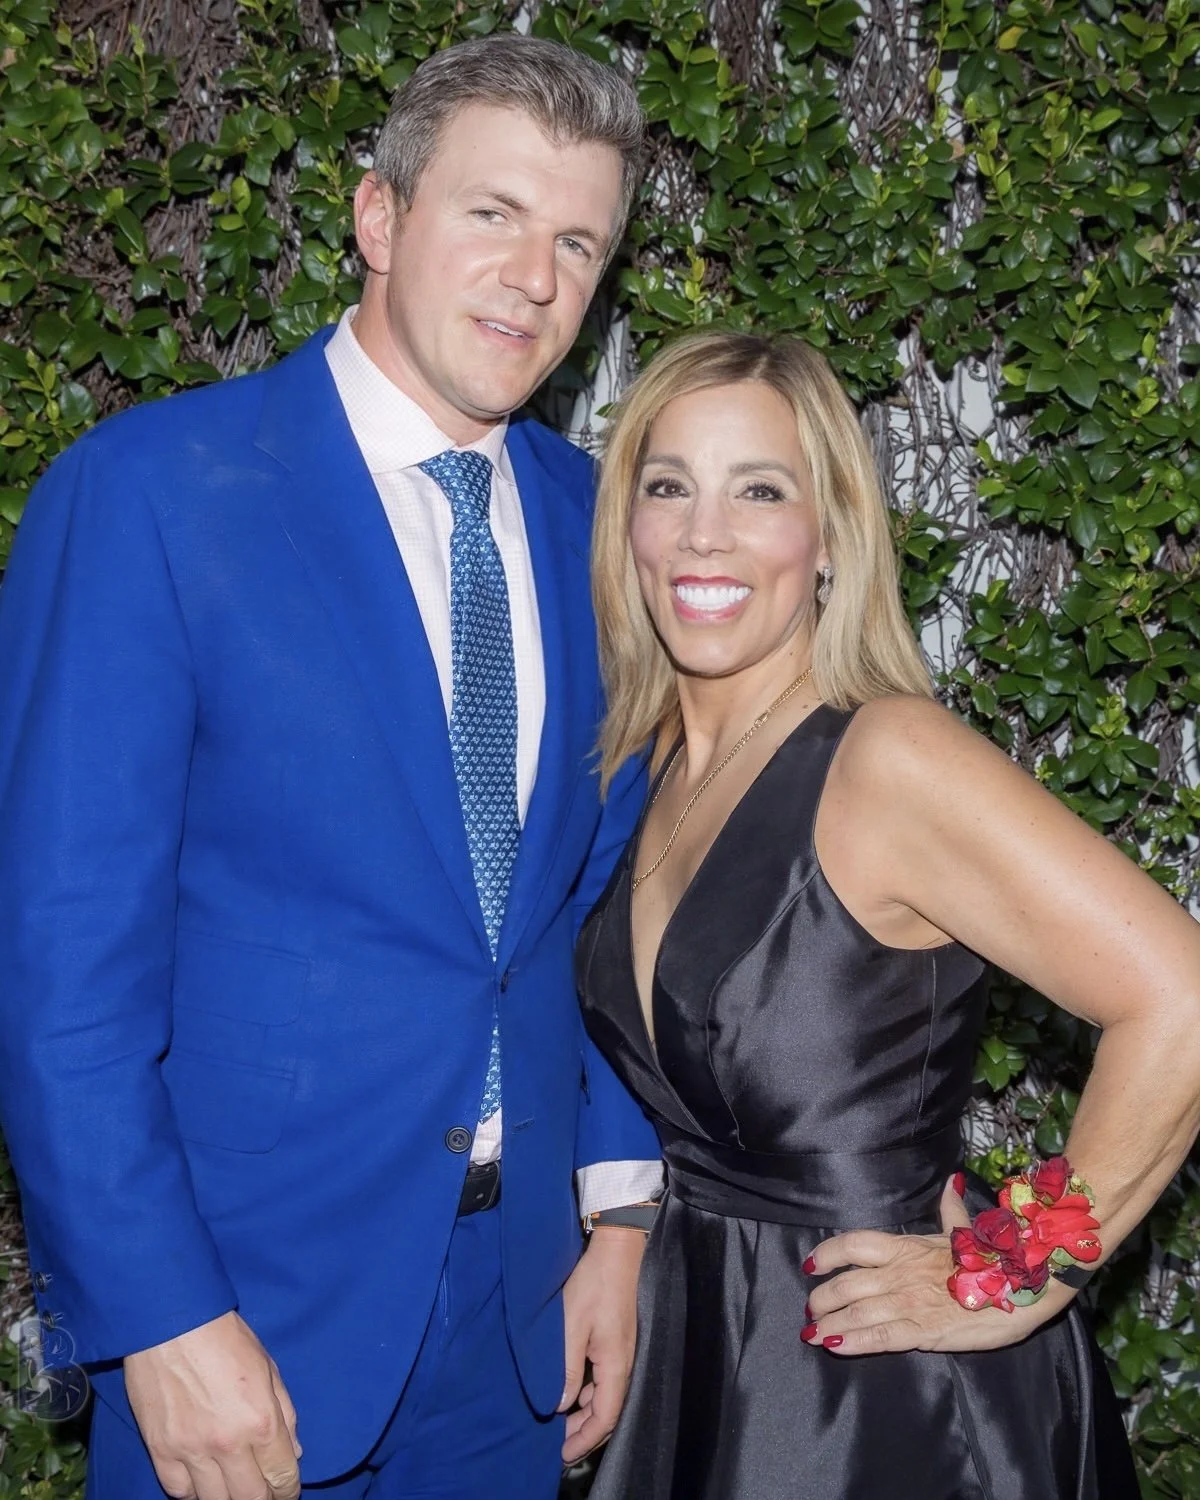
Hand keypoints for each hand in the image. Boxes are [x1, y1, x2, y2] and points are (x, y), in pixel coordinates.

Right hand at [124, 1310, 301, 1499]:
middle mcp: (228, 1444)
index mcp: (261, 1421)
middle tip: (266, 1496)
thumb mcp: (268, 1367)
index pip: (282, 1476)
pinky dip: (193, 1493)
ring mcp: (191, 1451)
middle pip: (251, 1498)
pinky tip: (203, 1484)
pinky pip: (179, 1491)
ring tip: (235, 1492)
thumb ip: (285, 1413)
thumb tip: (294, 1451)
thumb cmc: (224, 1337)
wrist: (172, 1322)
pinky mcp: (161, 1450)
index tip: (287, 1493)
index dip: (288, 1491)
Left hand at [558, 1227, 644, 1462]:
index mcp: (616, 1365)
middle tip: (559, 1443)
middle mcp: (626, 1363)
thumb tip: (560, 1405)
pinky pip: (607, 1378)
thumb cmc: (594, 1285)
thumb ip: (565, 1368)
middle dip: (585, 1430)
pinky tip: (574, 1388)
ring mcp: (625, 1351)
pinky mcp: (620, 1340)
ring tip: (562, 1419)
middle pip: (608, 1410)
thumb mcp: (571, 1326)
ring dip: (586, 1411)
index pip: (605, 1417)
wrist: (618, 1249)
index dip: (585, 1440)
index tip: (564, 1455)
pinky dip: (590, 1391)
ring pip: (608, 1395)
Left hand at [804, 1177, 1075, 1355]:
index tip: (810, 1264)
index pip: (854, 1244)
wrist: (1023, 1287)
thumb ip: (950, 1210)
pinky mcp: (923, 1332)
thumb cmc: (993, 1260)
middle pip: (848, 1283)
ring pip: (857, 1313)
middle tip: (810, 1310)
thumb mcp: (965, 1231)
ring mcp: (910, 1302)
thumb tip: (950, 1181)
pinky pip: (880, 1338)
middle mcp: (900, 1272)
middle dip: (823, 1298)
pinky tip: (835, 1347)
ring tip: (812, 1333)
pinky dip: (854, 1342)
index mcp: (907, 1246)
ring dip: (830, 1324)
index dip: (827, 1253)